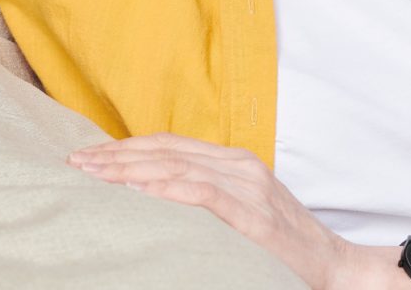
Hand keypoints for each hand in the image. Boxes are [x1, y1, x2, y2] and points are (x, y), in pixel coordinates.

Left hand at [66, 133, 366, 288]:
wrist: (334, 267)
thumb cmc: (283, 245)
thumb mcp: (242, 209)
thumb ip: (205, 195)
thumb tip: (150, 194)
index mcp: (235, 162)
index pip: (169, 144)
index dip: (125, 147)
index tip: (89, 156)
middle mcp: (240, 166)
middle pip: (165, 151)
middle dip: (116, 157)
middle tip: (76, 164)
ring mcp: (248, 187)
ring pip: (176, 167)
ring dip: (129, 171)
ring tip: (94, 177)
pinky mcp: (253, 214)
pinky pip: (201, 194)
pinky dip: (165, 191)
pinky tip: (135, 193)